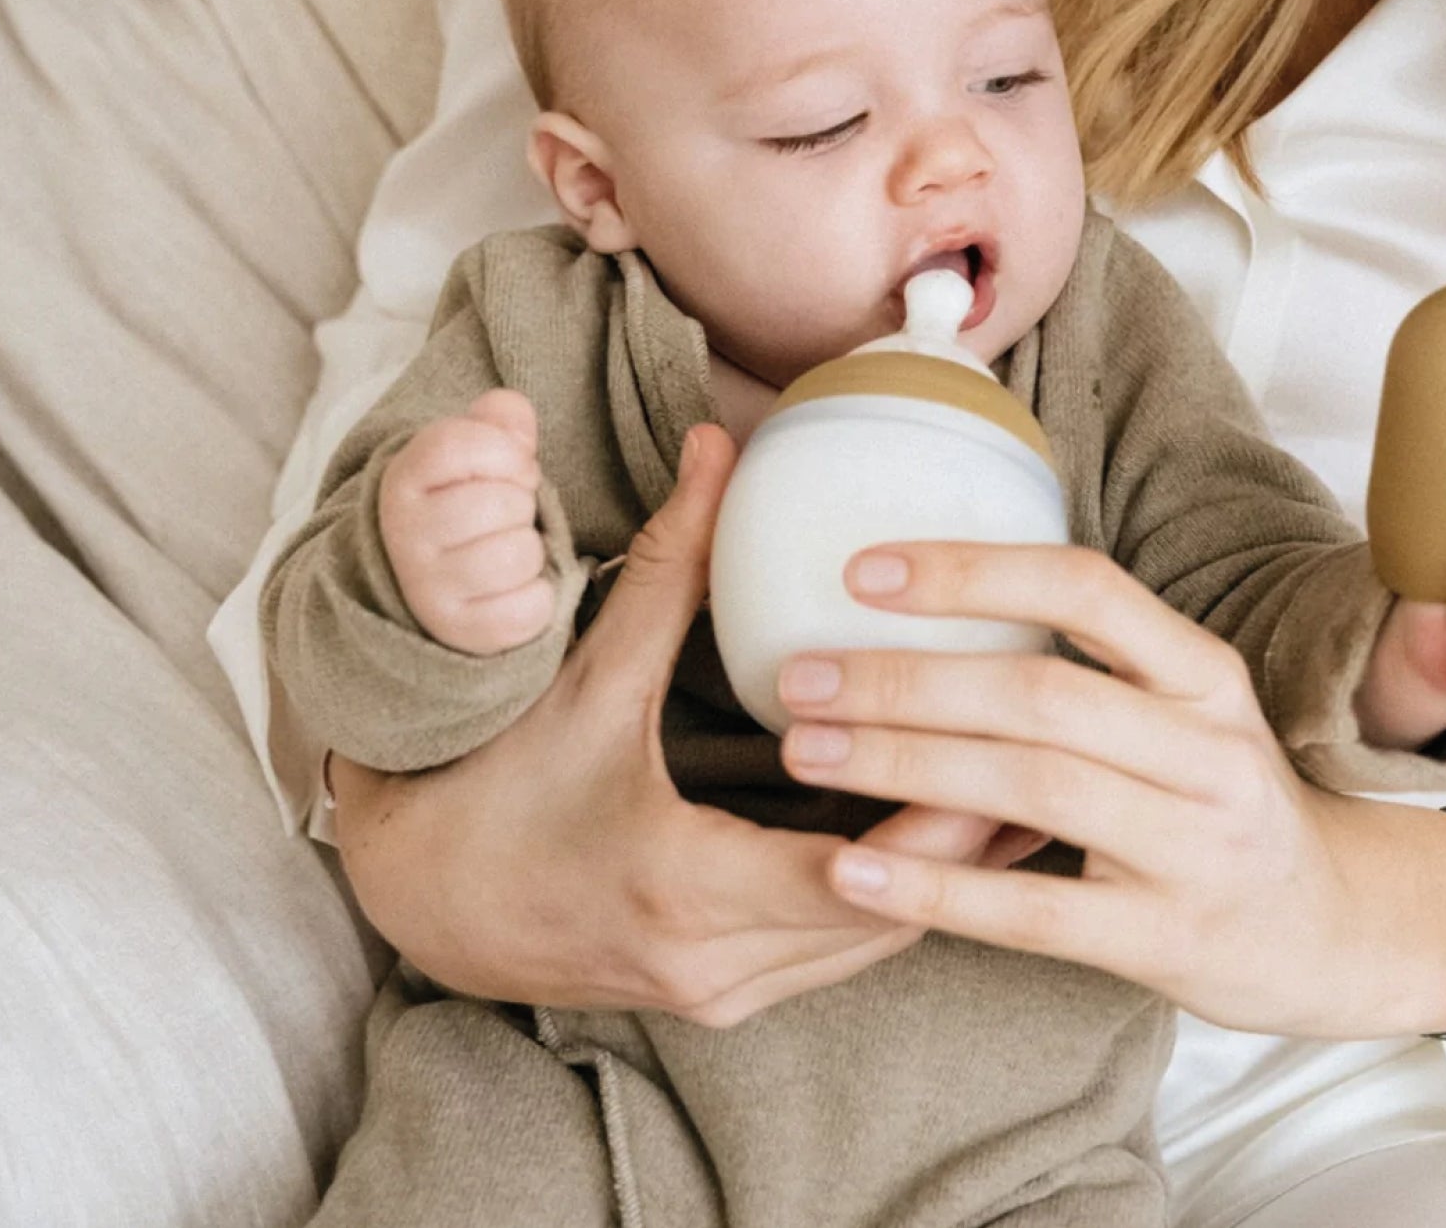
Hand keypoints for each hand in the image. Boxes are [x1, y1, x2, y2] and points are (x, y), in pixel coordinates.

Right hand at [331, 425, 1025, 1023]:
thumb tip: (720, 450)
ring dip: (935, 876)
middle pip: (884, 918)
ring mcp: (715, 995)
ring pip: (866, 948)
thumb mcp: (583, 678)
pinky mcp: (716, 996)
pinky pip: (833, 955)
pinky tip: (929, 828)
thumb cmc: (489, 789)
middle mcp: (710, 965)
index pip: (853, 874)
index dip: (939, 819)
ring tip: (1009, 785)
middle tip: (1034, 755)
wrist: (411, 899)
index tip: (1005, 748)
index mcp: (680, 887)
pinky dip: (888, 897)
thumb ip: (665, 567)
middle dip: (963, 843)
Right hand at [379, 390, 550, 652]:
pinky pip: (529, 608)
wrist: (428, 583)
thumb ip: (498, 423)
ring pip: (518, 554)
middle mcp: (405, 535)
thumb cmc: (468, 504)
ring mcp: (426, 589)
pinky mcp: (456, 632)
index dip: (507, 453)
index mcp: (405, 478)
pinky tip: (512, 591)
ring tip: (507, 551)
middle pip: (502, 502)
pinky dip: (537, 599)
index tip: (512, 467)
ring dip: (530, 551)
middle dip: (522, 503)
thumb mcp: (475, 453)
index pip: (459, 444)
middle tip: (506, 517)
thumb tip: (510, 412)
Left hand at [770, 543, 1387, 1036]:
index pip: (1087, 589)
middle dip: (906, 678)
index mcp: (1204, 673)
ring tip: (808, 749)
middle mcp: (1208, 748)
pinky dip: (935, 887)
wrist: (1333, 929)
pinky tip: (853, 867)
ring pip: (1032, 786)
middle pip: (1039, 693)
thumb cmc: (1222, 801)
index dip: (972, 571)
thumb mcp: (1186, 711)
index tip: (863, 571)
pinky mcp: (1169, 939)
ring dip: (905, 764)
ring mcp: (1196, 846)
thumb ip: (1090, 667)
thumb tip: (935, 602)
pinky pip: (1035, 912)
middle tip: (799, 675)